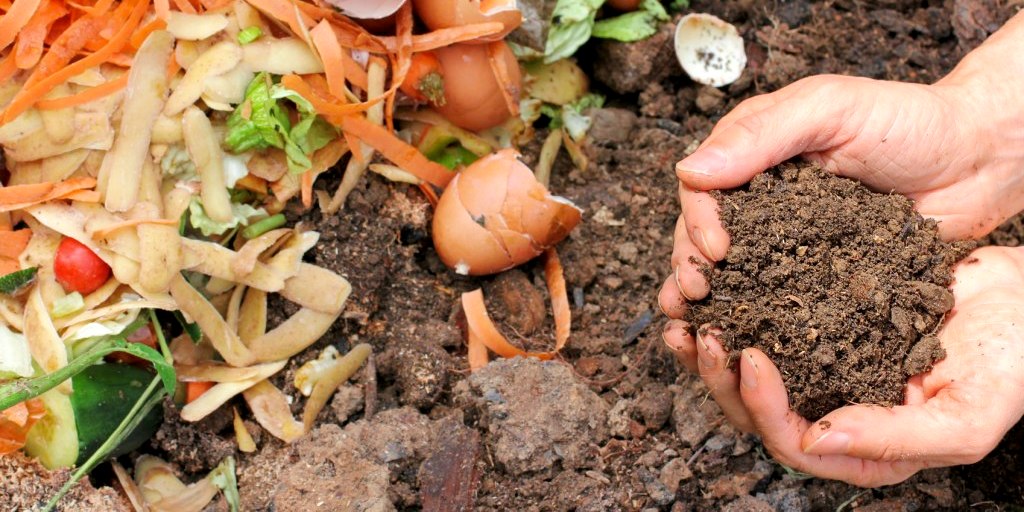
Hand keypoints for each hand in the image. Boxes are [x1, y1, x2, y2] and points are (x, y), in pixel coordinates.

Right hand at [658, 11, 1023, 313]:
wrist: (979, 161)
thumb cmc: (910, 121)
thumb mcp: (830, 109)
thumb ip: (761, 134)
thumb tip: (689, 171)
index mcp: (754, 154)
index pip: (702, 189)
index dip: (697, 221)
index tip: (716, 250)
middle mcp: (762, 200)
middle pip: (705, 235)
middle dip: (691, 266)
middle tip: (696, 295)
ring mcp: (788, 240)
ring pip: (734, 272)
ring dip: (711, 300)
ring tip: (699, 327)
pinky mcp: (818, 276)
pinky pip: (779, 299)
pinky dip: (756, 320)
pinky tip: (742, 341)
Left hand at [663, 246, 1023, 486]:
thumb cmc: (1011, 362)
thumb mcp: (968, 414)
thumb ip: (897, 438)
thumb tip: (817, 439)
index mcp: (867, 449)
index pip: (795, 444)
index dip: (763, 408)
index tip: (749, 356)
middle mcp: (837, 413)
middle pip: (758, 412)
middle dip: (721, 378)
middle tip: (705, 332)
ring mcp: (825, 369)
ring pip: (751, 373)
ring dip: (713, 348)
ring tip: (687, 315)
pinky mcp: (819, 326)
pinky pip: (766, 324)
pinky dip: (736, 309)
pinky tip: (713, 290)